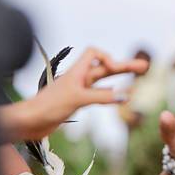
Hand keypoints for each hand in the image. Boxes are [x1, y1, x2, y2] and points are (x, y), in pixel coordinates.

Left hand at [12, 47, 148, 139]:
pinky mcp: (77, 103)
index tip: (113, 69)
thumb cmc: (49, 106)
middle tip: (144, 67)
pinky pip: (98, 96)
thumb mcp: (78, 99)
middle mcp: (79, 78)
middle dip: (124, 67)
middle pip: (105, 68)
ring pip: (103, 83)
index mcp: (77, 71)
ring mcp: (79, 90)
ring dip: (120, 81)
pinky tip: (119, 98)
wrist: (30, 122)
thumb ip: (102, 98)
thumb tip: (125, 96)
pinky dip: (110, 96)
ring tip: (137, 81)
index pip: (94, 53)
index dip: (107, 57)